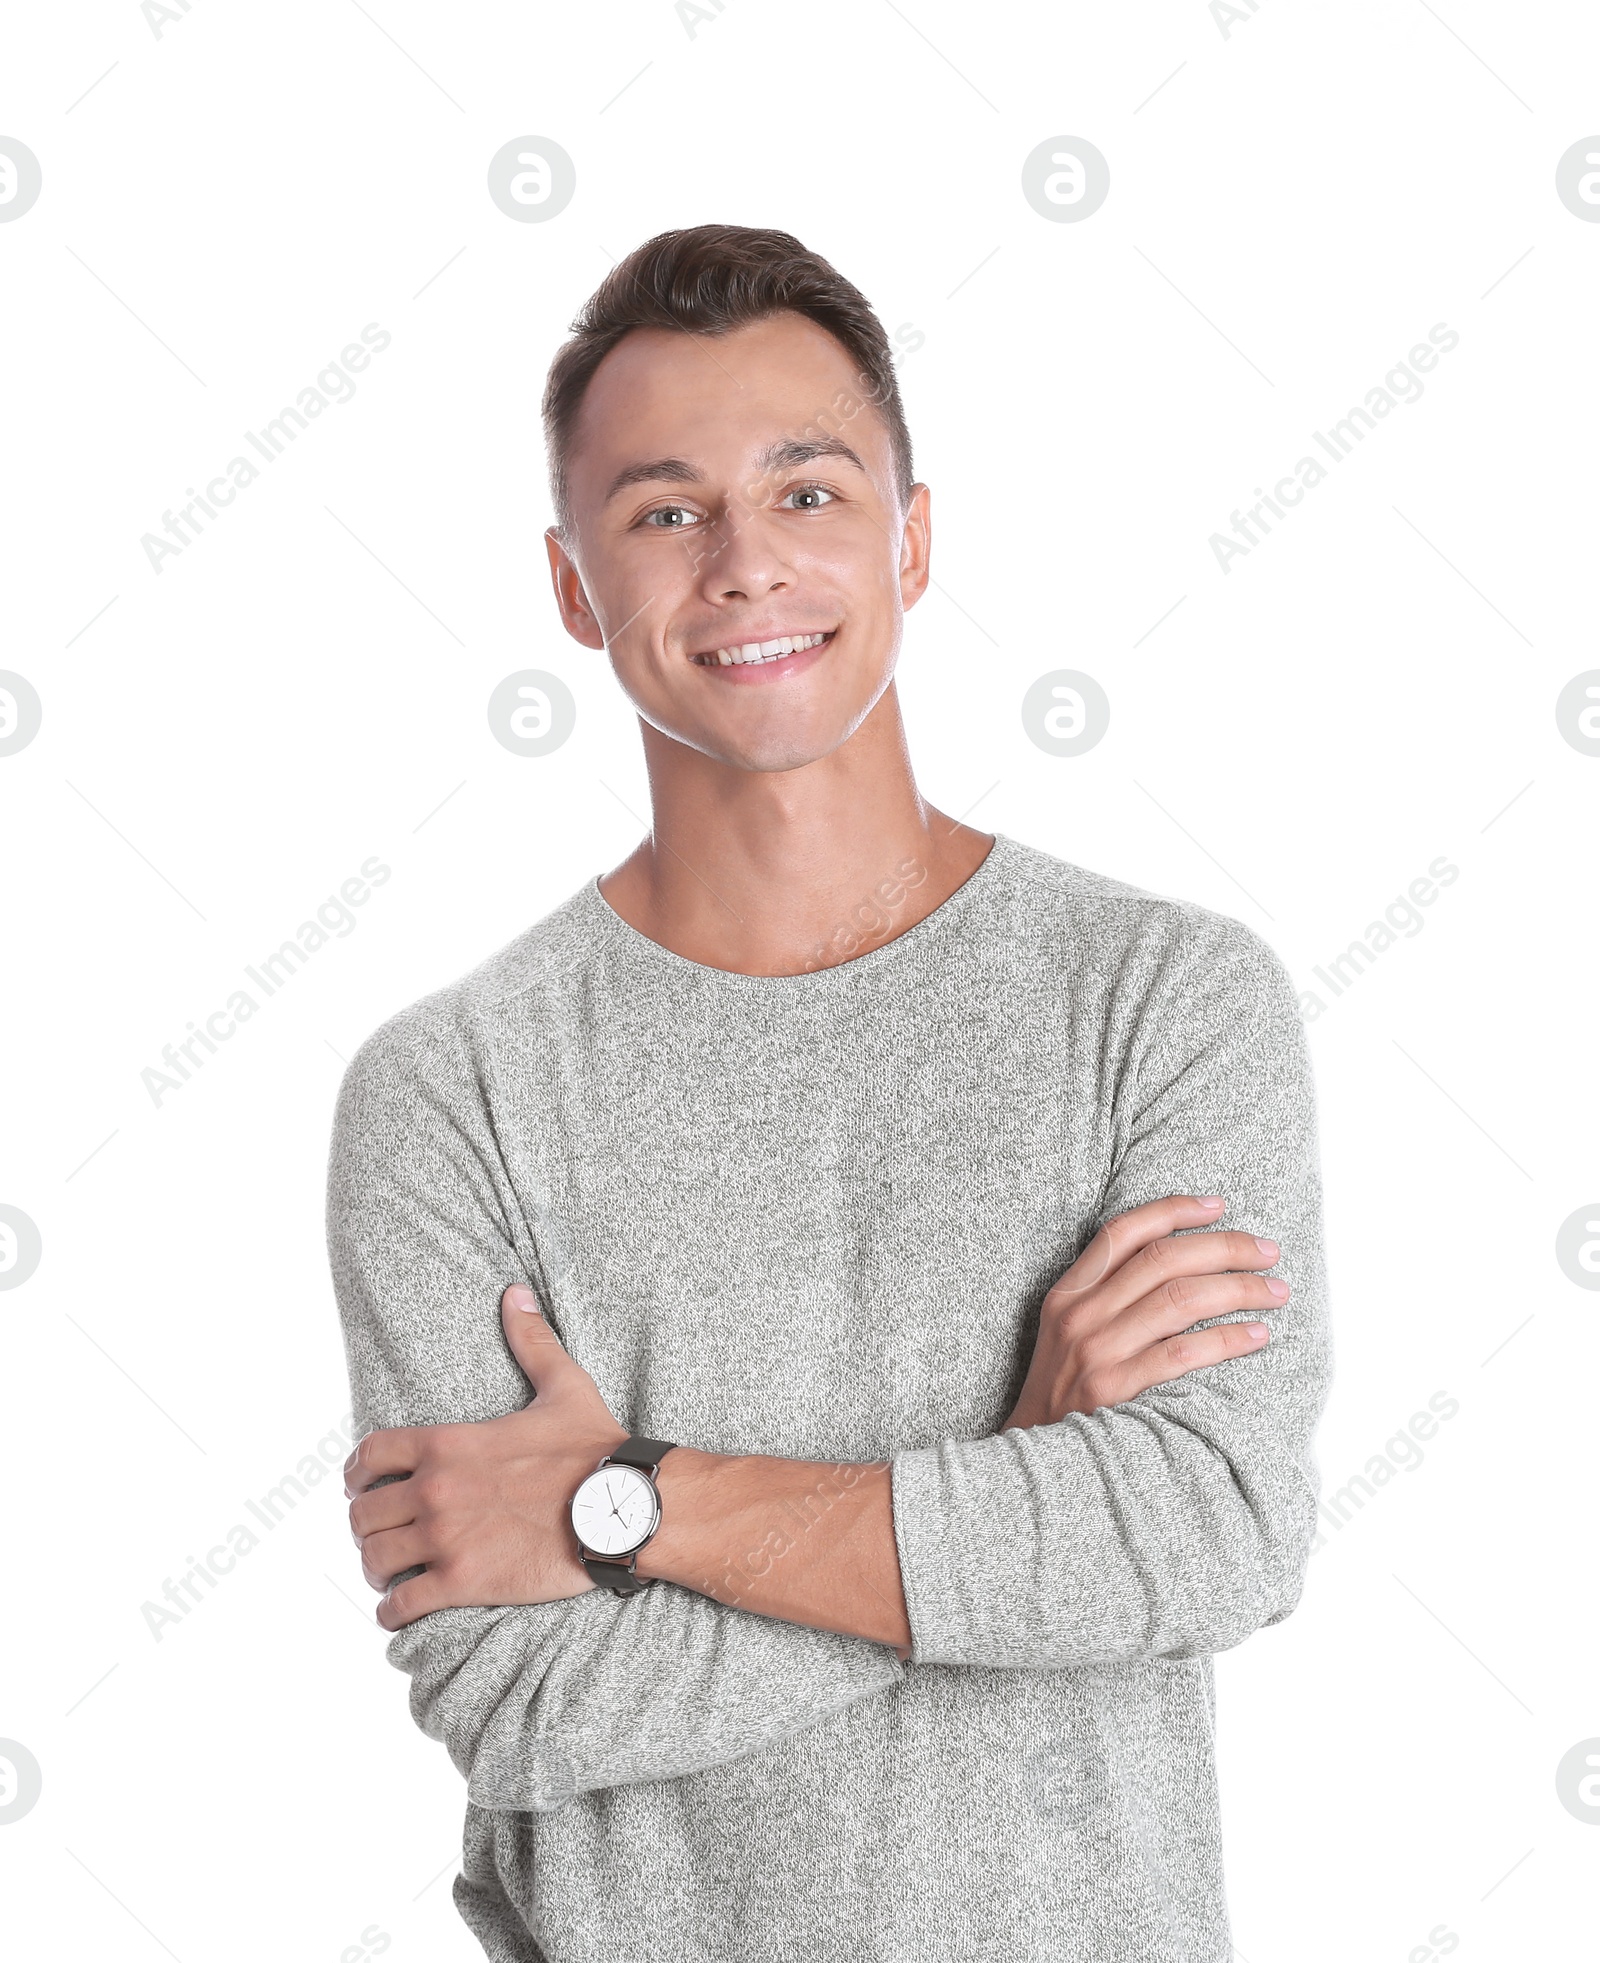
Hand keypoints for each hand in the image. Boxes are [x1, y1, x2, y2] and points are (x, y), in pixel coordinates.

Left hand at [345, 1284, 629, 1630]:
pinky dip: (393, 1612)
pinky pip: (401, 1605)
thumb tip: (516, 1294)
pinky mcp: (462, 1582)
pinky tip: (400, 1611)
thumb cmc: (594, 1449)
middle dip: (367, 1524)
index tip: (362, 1486)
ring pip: (374, 1559)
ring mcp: (445, 1538)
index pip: (370, 1455)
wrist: (622, 1506)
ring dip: (376, 1567)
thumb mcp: (561, 1386)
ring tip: (389, 1574)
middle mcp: (435, 1490)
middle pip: (363, 1513)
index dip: (358, 1472)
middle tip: (383, 1534)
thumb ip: (531, 1340)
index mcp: (448, 1444)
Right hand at [1003, 1195, 1287, 1430]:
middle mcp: (1081, 1315)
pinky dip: (1228, 1339)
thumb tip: (1177, 1261)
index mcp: (1068, 1293)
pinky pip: (1185, 1353)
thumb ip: (1105, 1295)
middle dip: (1225, 1248)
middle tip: (1268, 1251)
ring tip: (1275, 1292)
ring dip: (1239, 1290)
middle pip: (1164, 1260)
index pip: (1124, 1233)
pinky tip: (1257, 1335)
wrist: (1035, 1457)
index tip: (1218, 1205)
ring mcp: (1098, 1351)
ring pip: (1181, 1299)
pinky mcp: (1117, 1389)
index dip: (1174, 1210)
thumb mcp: (1064, 1332)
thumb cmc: (1062, 1392)